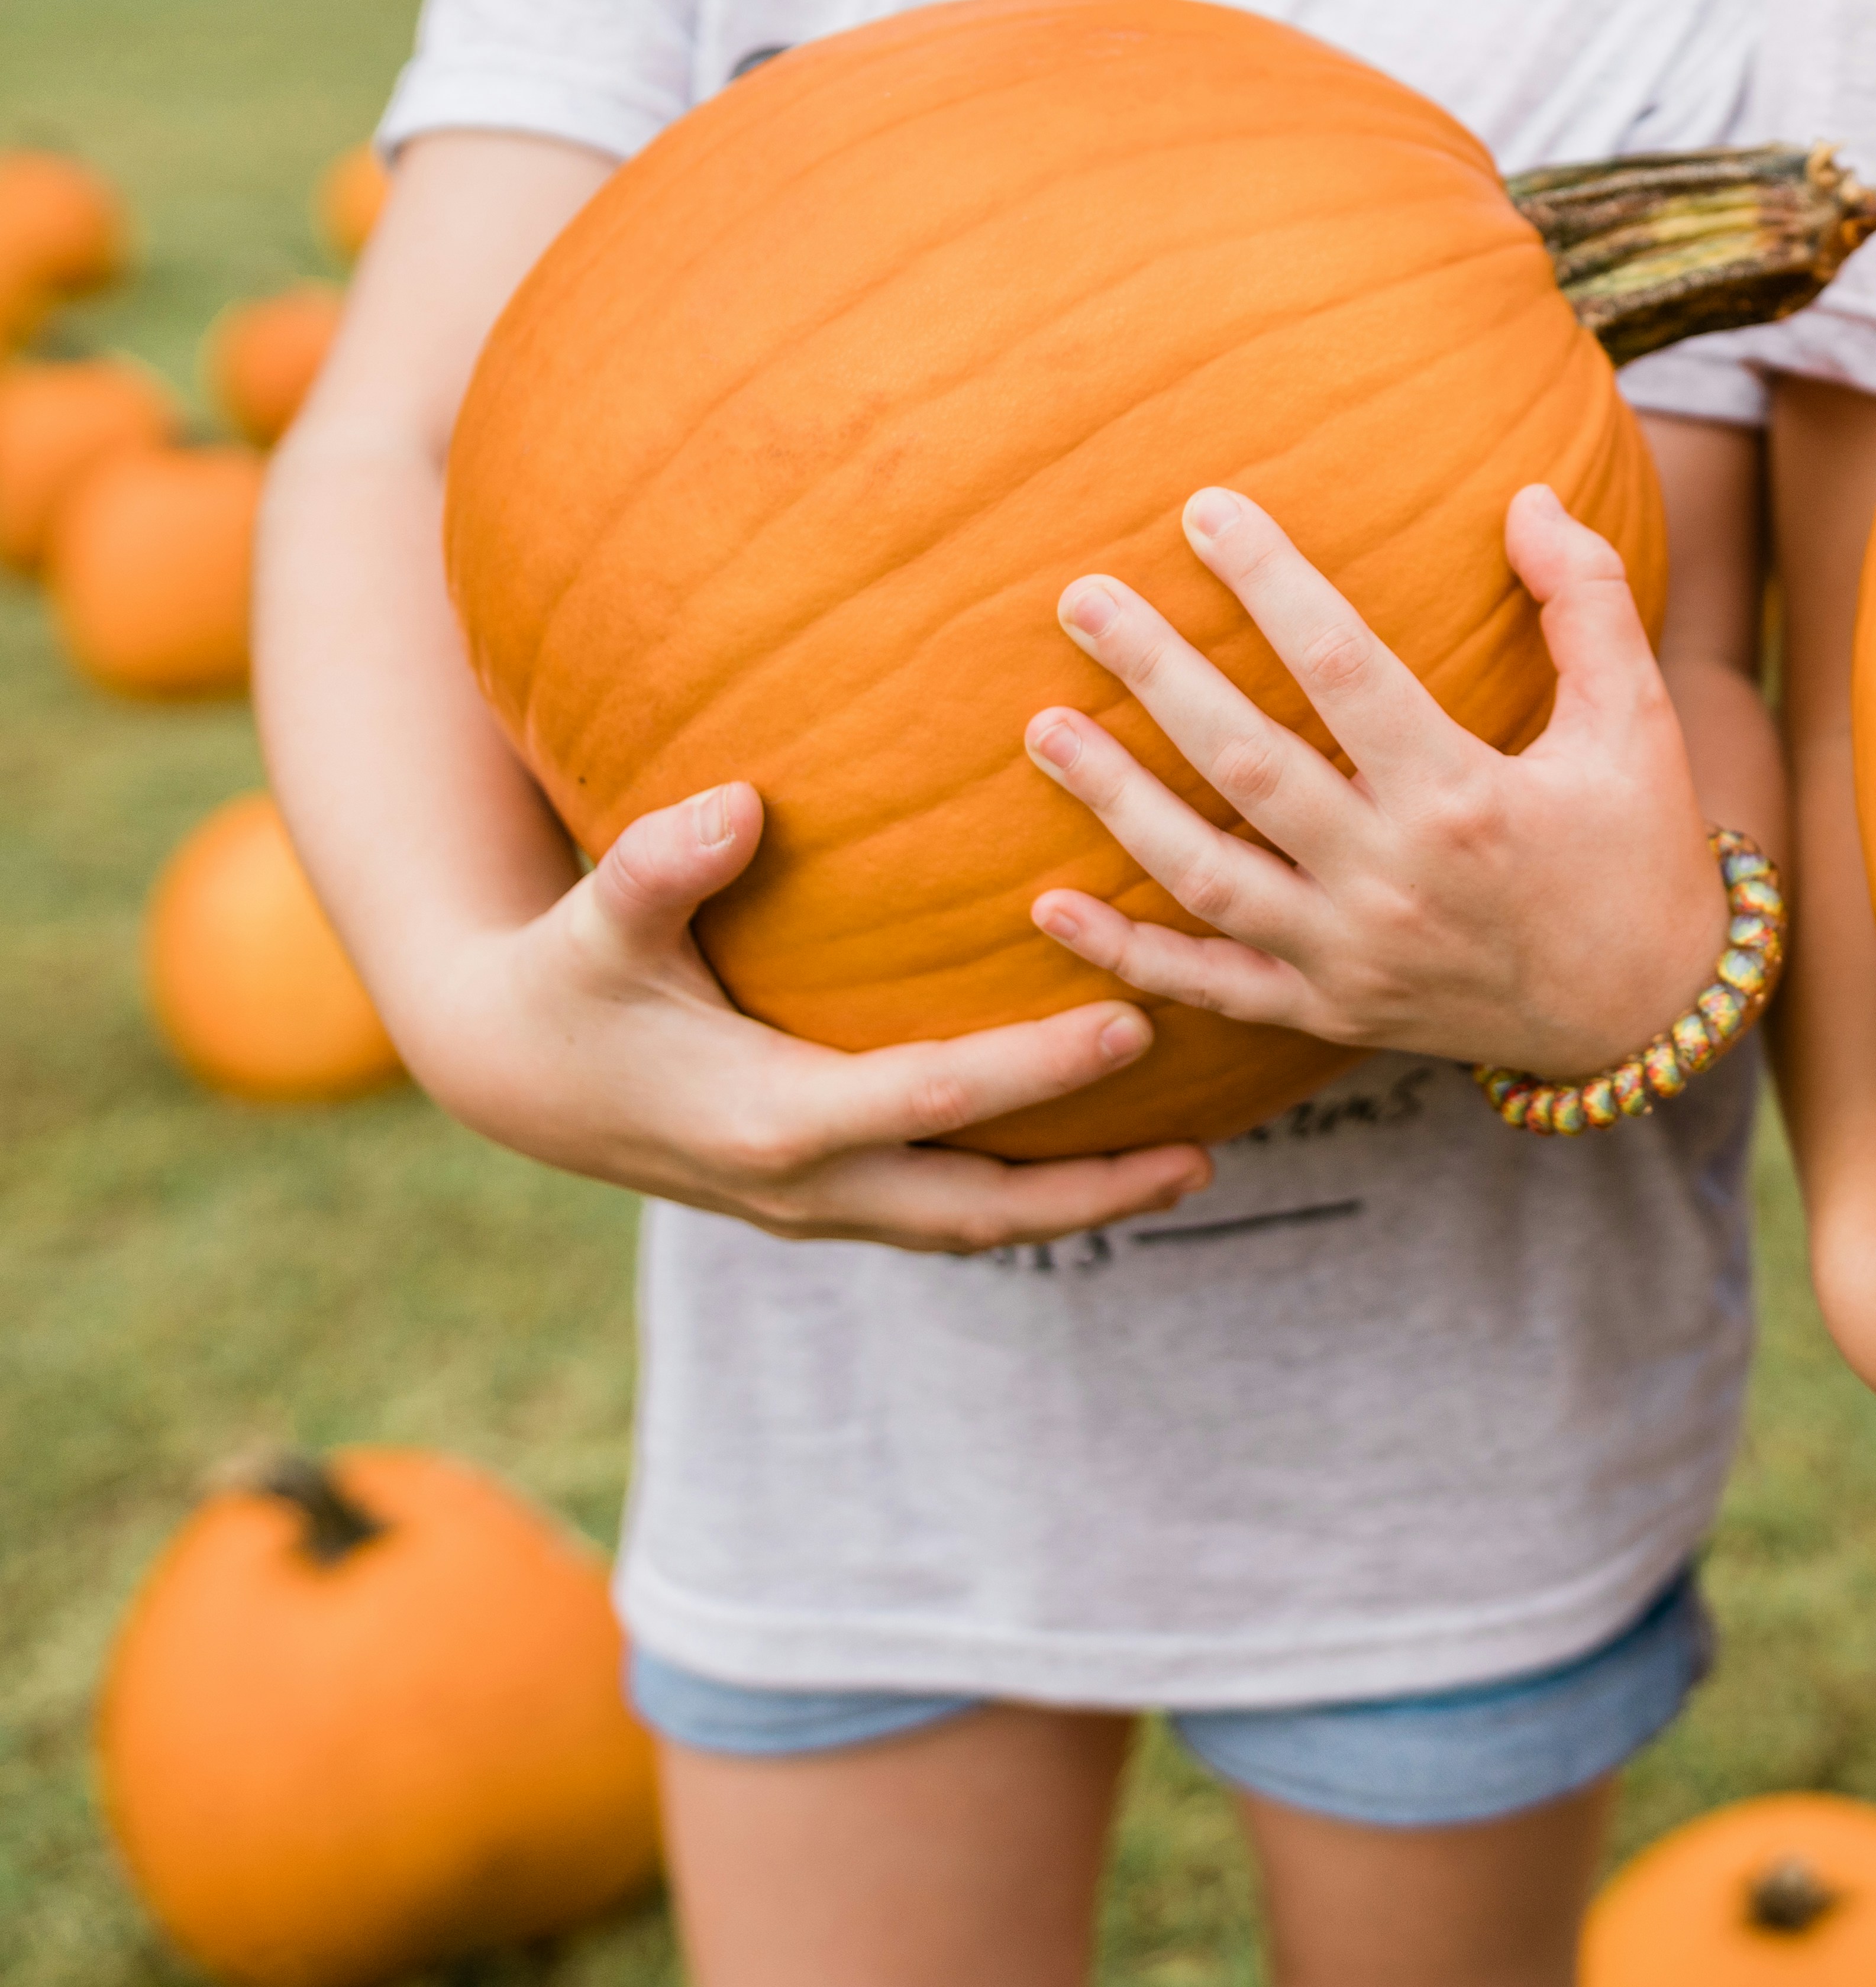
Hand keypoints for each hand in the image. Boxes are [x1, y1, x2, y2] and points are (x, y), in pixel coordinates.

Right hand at [419, 782, 1208, 1250]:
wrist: (514, 1072)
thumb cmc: (567, 978)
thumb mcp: (597, 920)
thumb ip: (660, 865)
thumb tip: (733, 806)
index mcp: (772, 1119)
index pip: (937, 1100)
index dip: (1038, 1071)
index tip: (1133, 1027)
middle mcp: (806, 1184)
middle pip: (980, 1208)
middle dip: (1094, 1188)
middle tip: (1206, 1152)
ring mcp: (816, 1205)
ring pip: (972, 1224)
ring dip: (1077, 1203)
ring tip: (1187, 1165)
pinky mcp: (823, 1198)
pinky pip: (945, 1207)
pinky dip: (1024, 1192)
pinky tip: (1096, 1154)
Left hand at [1024, 484, 1722, 1075]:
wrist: (1644, 1017)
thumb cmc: (1637, 850)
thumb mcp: (1638, 719)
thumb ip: (1586, 601)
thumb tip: (1530, 494)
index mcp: (1464, 797)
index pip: (1343, 667)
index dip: (1270, 581)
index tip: (1205, 511)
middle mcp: (1394, 879)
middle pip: (1247, 762)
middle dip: (1156, 674)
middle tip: (1082, 599)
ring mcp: (1353, 956)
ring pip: (1205, 876)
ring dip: (1116, 800)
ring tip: (1044, 728)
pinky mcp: (1331, 1012)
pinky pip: (1211, 987)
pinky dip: (1127, 956)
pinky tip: (1053, 906)